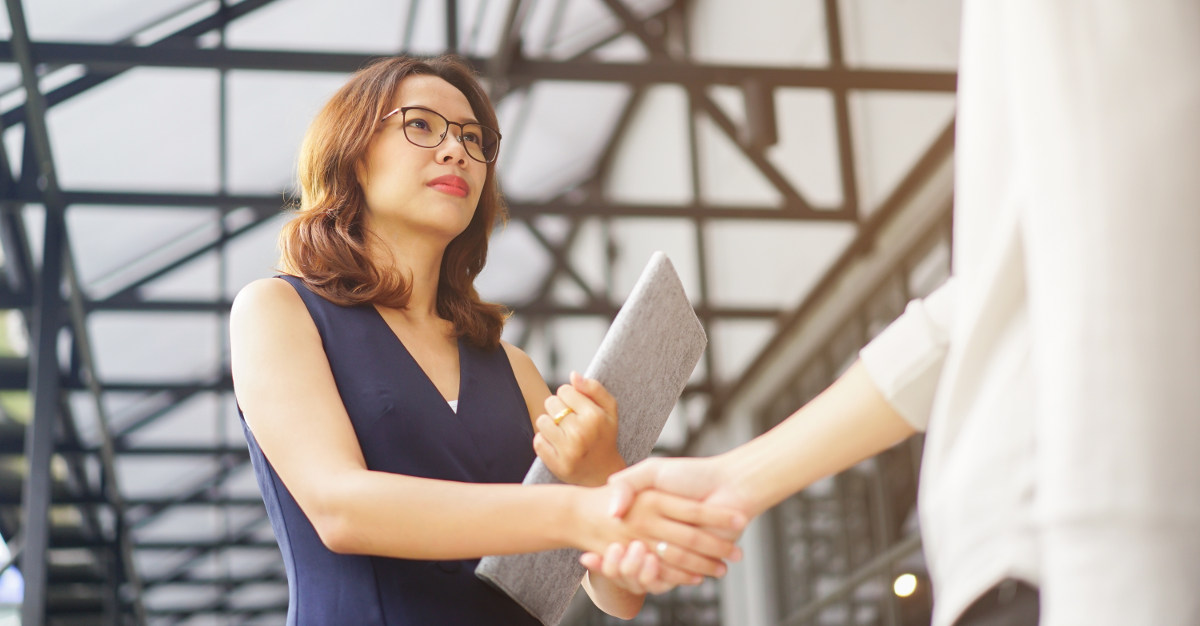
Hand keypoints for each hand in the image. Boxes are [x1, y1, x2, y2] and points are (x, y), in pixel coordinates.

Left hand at [533, 372, 624, 486]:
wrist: (603, 472)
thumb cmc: (604, 436)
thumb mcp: (609, 410)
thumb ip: (594, 388)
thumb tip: (573, 375)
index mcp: (594, 416)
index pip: (564, 390)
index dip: (569, 397)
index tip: (577, 408)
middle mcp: (581, 432)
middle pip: (551, 402)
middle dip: (558, 409)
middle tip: (570, 421)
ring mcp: (567, 450)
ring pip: (541, 420)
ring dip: (550, 424)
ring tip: (563, 432)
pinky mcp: (556, 463)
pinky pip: (537, 440)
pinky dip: (545, 441)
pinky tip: (558, 445)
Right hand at [572, 483, 744, 583]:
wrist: (733, 485)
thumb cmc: (693, 474)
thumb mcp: (653, 472)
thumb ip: (629, 483)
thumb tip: (612, 509)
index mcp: (649, 515)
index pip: (621, 537)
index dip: (605, 550)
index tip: (587, 556)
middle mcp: (661, 534)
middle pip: (634, 557)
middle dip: (617, 565)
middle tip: (601, 563)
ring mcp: (677, 550)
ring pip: (652, 569)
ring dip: (637, 572)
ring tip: (624, 565)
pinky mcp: (694, 563)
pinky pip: (673, 577)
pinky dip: (664, 579)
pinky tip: (650, 572)